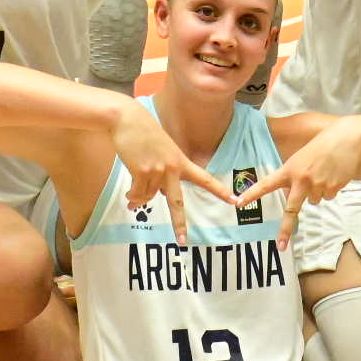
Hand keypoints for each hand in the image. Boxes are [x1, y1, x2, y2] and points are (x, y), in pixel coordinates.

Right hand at [107, 102, 238, 244]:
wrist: (126, 119)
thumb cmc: (143, 132)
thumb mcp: (161, 150)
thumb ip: (162, 172)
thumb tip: (154, 197)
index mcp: (181, 161)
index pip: (204, 179)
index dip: (220, 191)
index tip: (234, 201)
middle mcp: (171, 168)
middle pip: (177, 202)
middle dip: (179, 224)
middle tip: (183, 241)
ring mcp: (156, 171)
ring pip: (149, 197)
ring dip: (140, 201)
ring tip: (132, 199)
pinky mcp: (141, 171)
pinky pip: (137, 194)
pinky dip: (132, 198)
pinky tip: (128, 197)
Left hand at [239, 118, 360, 248]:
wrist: (347, 139)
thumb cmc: (322, 146)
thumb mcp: (301, 158)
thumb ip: (294, 176)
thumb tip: (292, 195)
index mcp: (290, 170)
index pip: (267, 184)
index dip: (252, 194)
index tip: (239, 203)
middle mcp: (302, 180)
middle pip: (291, 209)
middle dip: (285, 229)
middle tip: (281, 246)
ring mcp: (318, 185)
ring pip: (314, 201)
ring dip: (317, 191)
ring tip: (324, 172)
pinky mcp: (333, 188)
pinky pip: (327, 196)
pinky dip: (330, 189)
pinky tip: (333, 174)